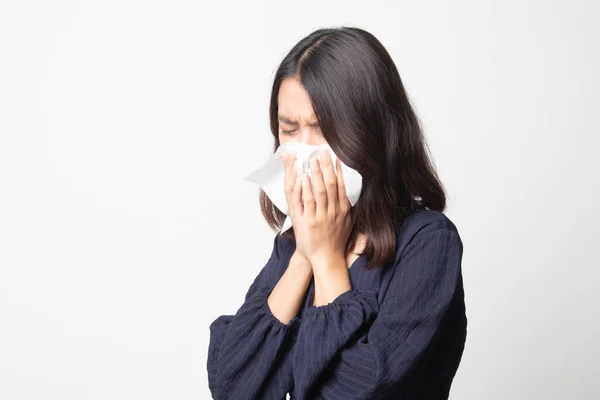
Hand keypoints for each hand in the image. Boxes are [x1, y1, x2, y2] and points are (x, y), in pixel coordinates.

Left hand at [283, 149, 353, 263]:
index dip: (338, 170)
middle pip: (331, 184)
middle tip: (322, 151)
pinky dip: (305, 188)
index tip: (335, 157)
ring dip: (315, 173)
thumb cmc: (336, 240)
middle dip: (326, 166)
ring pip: (319, 190)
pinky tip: (302, 177)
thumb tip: (353, 193)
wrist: (326, 258)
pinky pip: (308, 201)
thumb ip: (349, 208)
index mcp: (343, 210)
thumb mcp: (348, 223)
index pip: (341, 185)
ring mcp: (321, 216)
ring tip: (311, 159)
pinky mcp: (310, 222)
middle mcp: (334, 211)